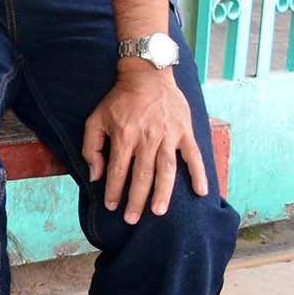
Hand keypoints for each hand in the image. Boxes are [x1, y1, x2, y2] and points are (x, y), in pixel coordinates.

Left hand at [82, 67, 207, 222]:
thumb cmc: (119, 100)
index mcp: (124, 135)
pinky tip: (202, 192)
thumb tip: (94, 175)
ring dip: (163, 193)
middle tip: (133, 219)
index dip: (114, 190)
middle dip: (136, 200)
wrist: (147, 75)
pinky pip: (194, 156)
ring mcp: (168, 135)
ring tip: (159, 212)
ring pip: (166, 170)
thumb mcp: (95, 118)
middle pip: (141, 175)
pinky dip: (199, 174)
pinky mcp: (185, 132)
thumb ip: (91, 147)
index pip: (117, 170)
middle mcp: (147, 138)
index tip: (112, 206)